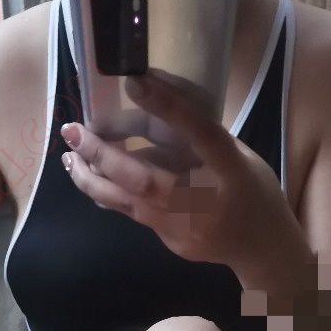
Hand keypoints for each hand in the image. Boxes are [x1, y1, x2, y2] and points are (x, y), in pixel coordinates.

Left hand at [59, 72, 283, 266]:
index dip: (168, 107)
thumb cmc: (252, 190)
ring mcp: (185, 226)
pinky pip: (134, 212)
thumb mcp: (238, 155)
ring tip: (69, 158)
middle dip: (103, 154)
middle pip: (144, 178)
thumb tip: (150, 113)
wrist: (261, 248)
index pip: (199, 133)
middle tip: (73, 131)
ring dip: (92, 179)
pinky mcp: (170, 241)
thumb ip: (199, 140)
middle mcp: (205, 198)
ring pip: (128, 202)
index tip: (135, 82)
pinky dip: (109, 193)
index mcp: (231, 168)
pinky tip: (90, 177)